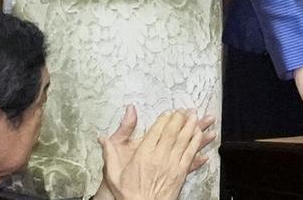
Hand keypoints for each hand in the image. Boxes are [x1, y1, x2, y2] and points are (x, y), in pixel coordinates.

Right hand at [99, 107, 214, 199]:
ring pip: (184, 141)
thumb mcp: (113, 172)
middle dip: (180, 118)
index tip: (169, 112)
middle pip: (173, 132)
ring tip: (196, 116)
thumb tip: (102, 137)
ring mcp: (172, 165)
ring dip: (191, 127)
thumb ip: (109, 152)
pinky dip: (196, 144)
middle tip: (185, 110)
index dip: (165, 118)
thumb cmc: (128, 193)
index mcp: (144, 154)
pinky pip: (191, 155)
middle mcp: (160, 157)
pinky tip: (201, 137)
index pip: (157, 130)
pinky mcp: (180, 174)